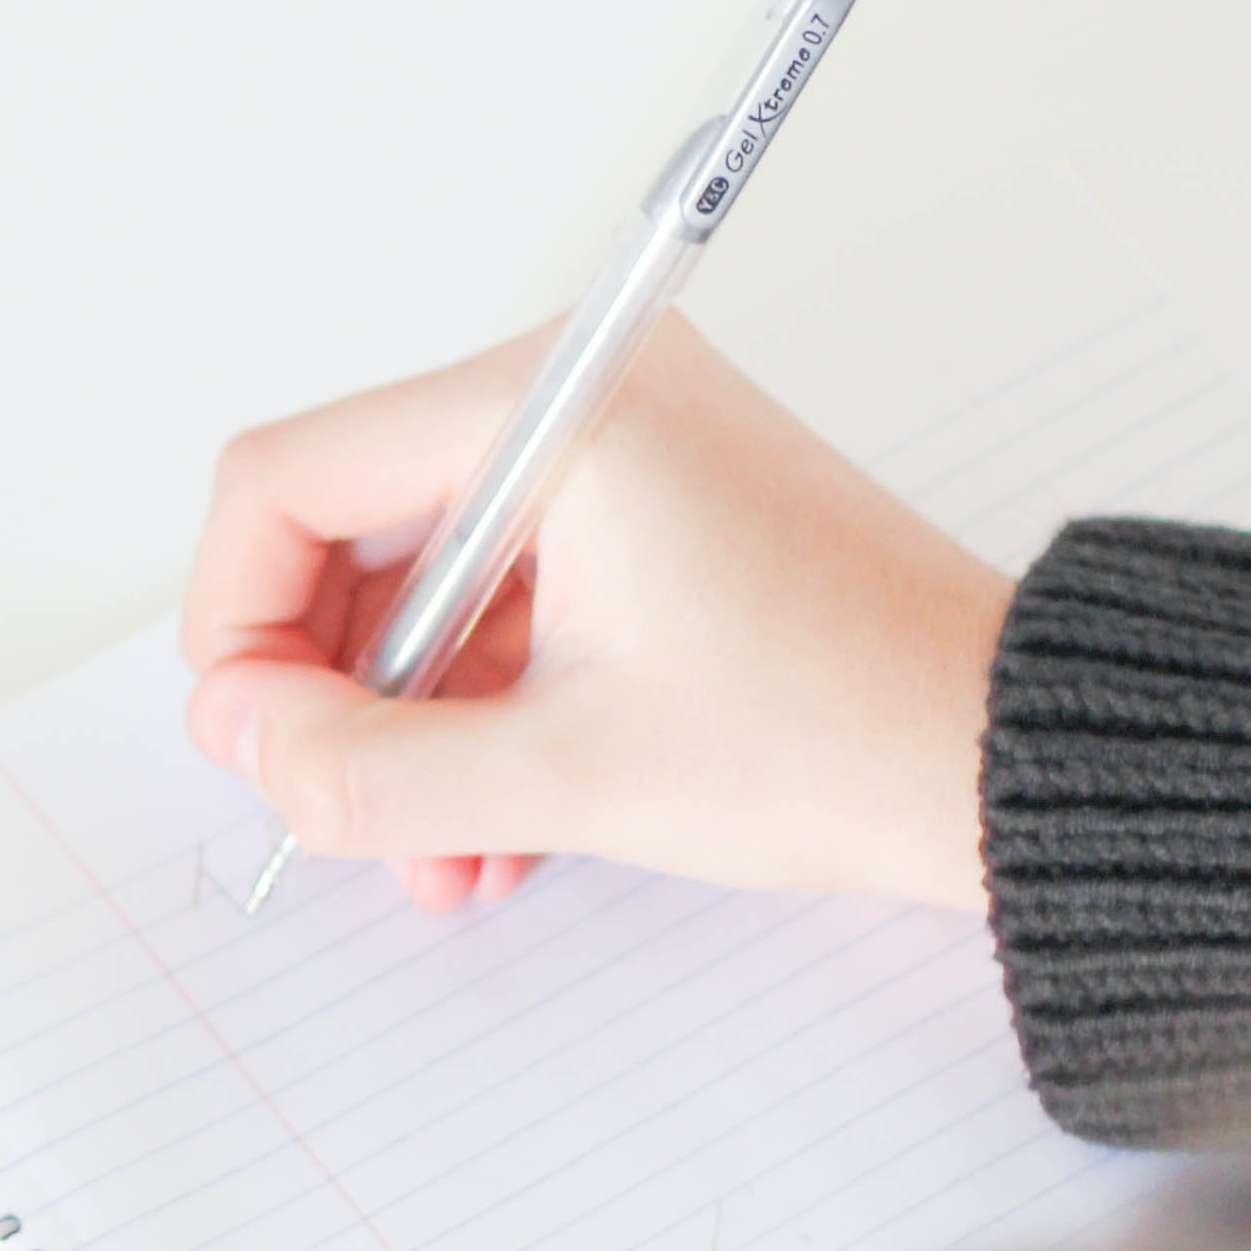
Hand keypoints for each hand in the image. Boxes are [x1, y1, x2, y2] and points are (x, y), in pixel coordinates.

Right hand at [181, 316, 1010, 913]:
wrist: (1012, 757)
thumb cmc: (839, 733)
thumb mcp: (564, 774)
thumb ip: (365, 765)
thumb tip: (239, 735)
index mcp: (551, 407)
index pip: (288, 478)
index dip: (238, 622)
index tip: (257, 742)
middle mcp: (577, 397)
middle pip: (347, 528)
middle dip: (332, 691)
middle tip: (338, 807)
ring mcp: (617, 454)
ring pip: (423, 584)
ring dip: (407, 725)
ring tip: (436, 853)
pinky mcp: (651, 515)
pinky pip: (505, 601)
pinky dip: (478, 707)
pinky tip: (494, 828)